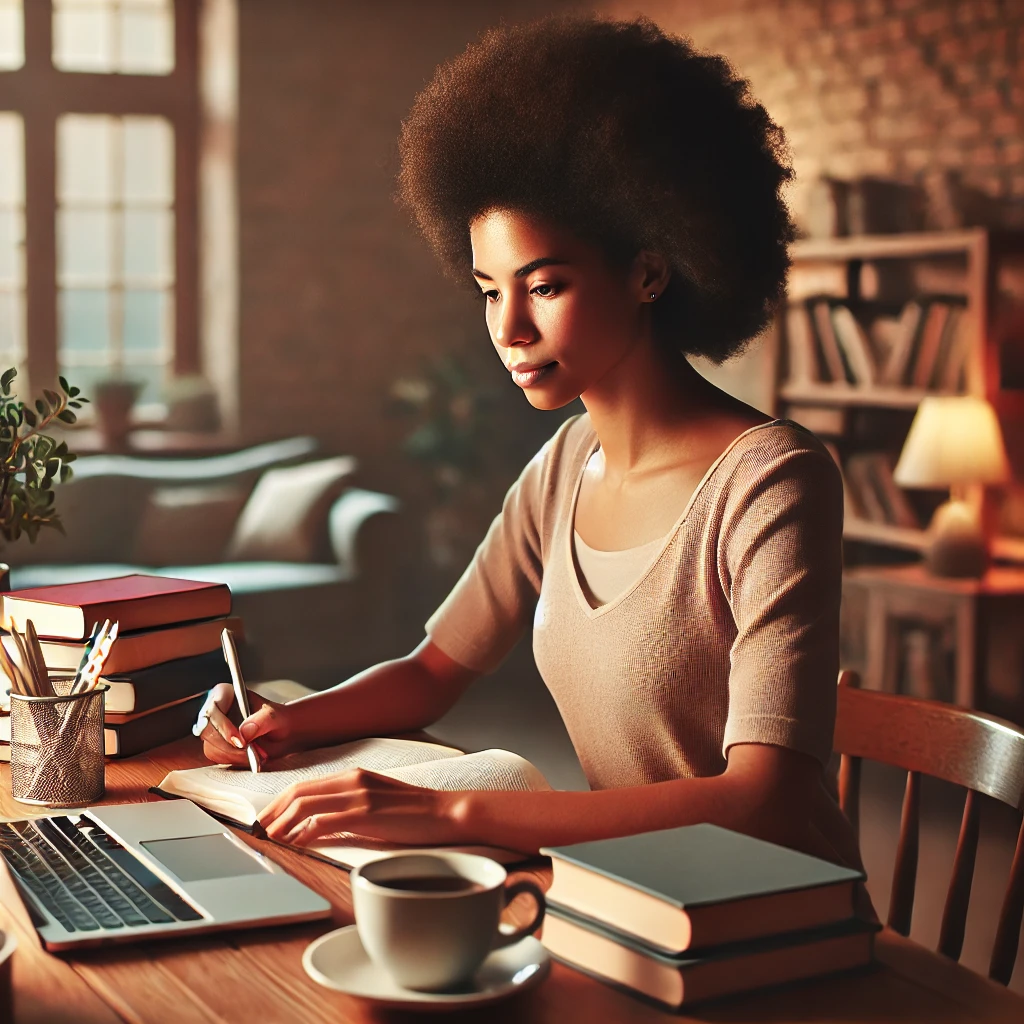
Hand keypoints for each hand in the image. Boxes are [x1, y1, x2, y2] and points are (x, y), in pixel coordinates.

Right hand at [197, 682, 294, 766]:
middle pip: (208, 732)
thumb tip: (243, 732)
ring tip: (256, 754)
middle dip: (230, 747)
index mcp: (226, 694)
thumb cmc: (278, 718)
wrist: (282, 732)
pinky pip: (217, 757)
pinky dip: (233, 761)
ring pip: (211, 747)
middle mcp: (215, 711)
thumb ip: (261, 720)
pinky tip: (250, 757)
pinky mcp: (216, 745)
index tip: (241, 742)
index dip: (223, 727)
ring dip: (233, 756)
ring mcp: (213, 729)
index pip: (213, 710)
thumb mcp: (275, 716)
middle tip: (252, 753)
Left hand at [257, 769, 471, 847]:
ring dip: (282, 824)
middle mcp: (352, 780)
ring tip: (270, 838)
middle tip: (259, 830)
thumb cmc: (415, 812)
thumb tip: (323, 824)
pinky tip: (294, 843)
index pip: (306, 785)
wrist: (446, 812)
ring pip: (305, 806)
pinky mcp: (365, 815)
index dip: (280, 801)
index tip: (267, 817)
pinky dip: (302, 834)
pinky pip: (323, 823)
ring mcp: (358, 796)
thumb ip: (351, 805)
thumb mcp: (378, 800)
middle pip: (299, 793)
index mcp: (354, 775)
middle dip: (273, 812)